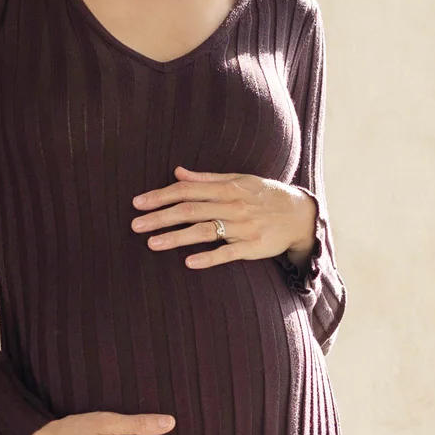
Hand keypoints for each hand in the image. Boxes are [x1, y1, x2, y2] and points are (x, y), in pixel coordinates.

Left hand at [132, 166, 317, 269]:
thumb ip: (206, 179)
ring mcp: (242, 228)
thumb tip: (177, 172)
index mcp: (226, 188)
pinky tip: (189, 262)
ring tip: (152, 243)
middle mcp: (232, 206)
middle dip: (160, 217)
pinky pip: (227, 253)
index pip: (187, 190)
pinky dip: (208, 257)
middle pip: (190, 210)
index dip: (161, 196)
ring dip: (176, 238)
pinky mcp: (251, 248)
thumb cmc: (264, 195)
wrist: (299, 214)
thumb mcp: (238, 180)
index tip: (138, 203)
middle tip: (135, 225)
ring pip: (204, 231)